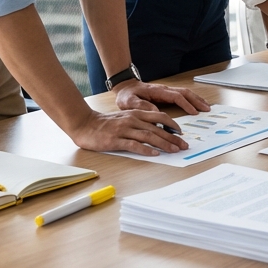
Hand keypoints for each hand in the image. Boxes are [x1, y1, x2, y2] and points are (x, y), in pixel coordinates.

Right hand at [68, 109, 188, 155]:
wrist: (84, 123)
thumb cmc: (105, 123)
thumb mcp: (125, 117)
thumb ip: (140, 122)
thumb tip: (157, 130)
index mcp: (136, 113)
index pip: (160, 117)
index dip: (173, 125)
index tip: (181, 133)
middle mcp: (132, 120)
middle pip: (157, 129)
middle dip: (173, 138)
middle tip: (184, 145)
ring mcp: (124, 130)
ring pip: (149, 137)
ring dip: (163, 144)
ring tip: (174, 150)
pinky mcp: (115, 140)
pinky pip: (134, 145)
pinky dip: (146, 150)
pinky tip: (155, 154)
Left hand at [113, 80, 210, 114]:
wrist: (125, 87)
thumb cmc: (127, 95)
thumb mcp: (129, 101)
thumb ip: (141, 105)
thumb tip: (156, 112)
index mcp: (158, 91)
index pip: (176, 96)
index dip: (186, 104)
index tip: (194, 112)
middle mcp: (165, 89)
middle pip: (185, 93)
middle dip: (197, 101)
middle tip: (207, 109)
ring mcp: (167, 91)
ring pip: (186, 93)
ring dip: (197, 99)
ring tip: (206, 107)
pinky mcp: (167, 94)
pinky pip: (183, 95)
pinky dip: (192, 99)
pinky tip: (197, 104)